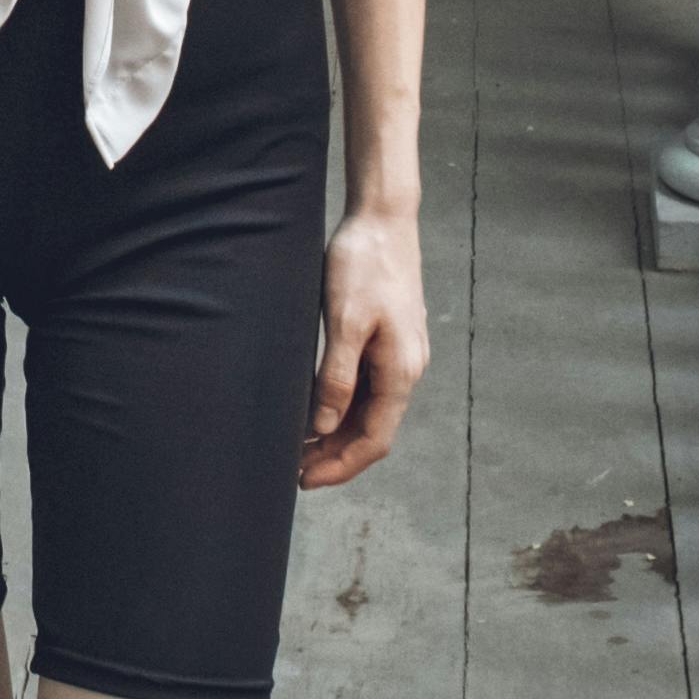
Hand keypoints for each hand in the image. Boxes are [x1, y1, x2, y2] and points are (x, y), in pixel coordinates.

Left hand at [303, 198, 426, 486]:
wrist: (383, 218)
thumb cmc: (364, 264)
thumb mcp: (345, 321)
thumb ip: (336, 376)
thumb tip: (323, 424)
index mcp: (401, 370)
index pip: (374, 439)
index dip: (340, 465)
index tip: (304, 479)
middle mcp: (405, 368)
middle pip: (372, 431)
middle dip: (335, 456)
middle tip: (293, 471)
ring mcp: (398, 355)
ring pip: (369, 411)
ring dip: (336, 433)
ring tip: (299, 448)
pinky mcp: (387, 340)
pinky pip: (367, 388)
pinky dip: (341, 407)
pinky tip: (316, 409)